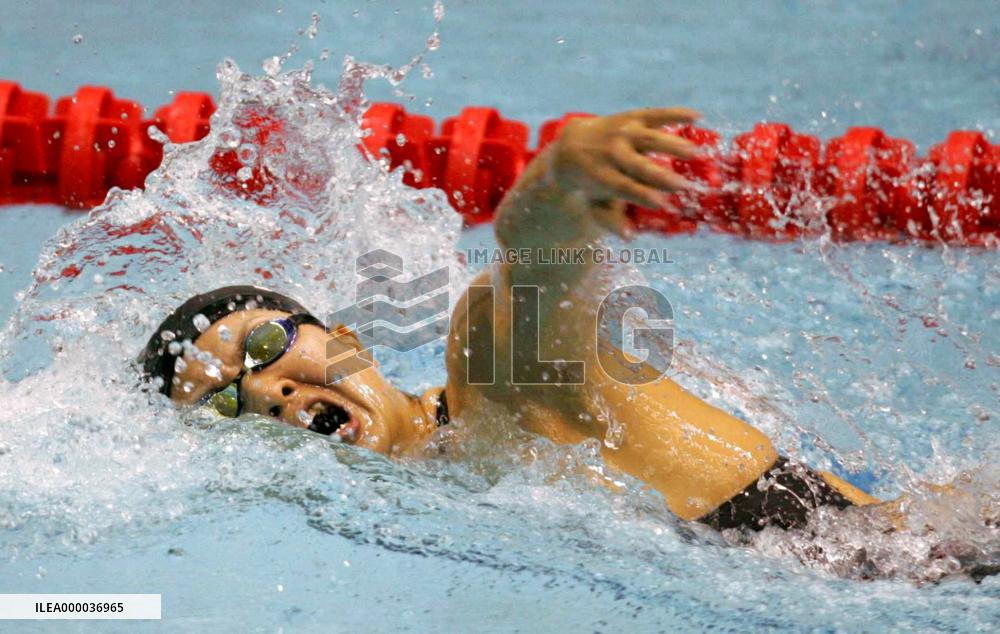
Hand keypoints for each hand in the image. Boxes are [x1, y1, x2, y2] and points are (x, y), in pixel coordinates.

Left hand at [546, 108, 700, 230]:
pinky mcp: (632, 117)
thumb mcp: (595, 203)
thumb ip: (611, 220)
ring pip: (648, 137)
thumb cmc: (592, 182)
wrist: (572, 145)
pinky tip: (698, 117)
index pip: (624, 187)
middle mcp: (612, 153)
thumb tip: (629, 237)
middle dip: (661, 176)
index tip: (665, 205)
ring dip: (672, 144)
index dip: (644, 196)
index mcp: (603, 176)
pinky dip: (675, 114)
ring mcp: (622, 132)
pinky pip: (655, 114)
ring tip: (695, 152)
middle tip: (684, 186)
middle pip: (638, 165)